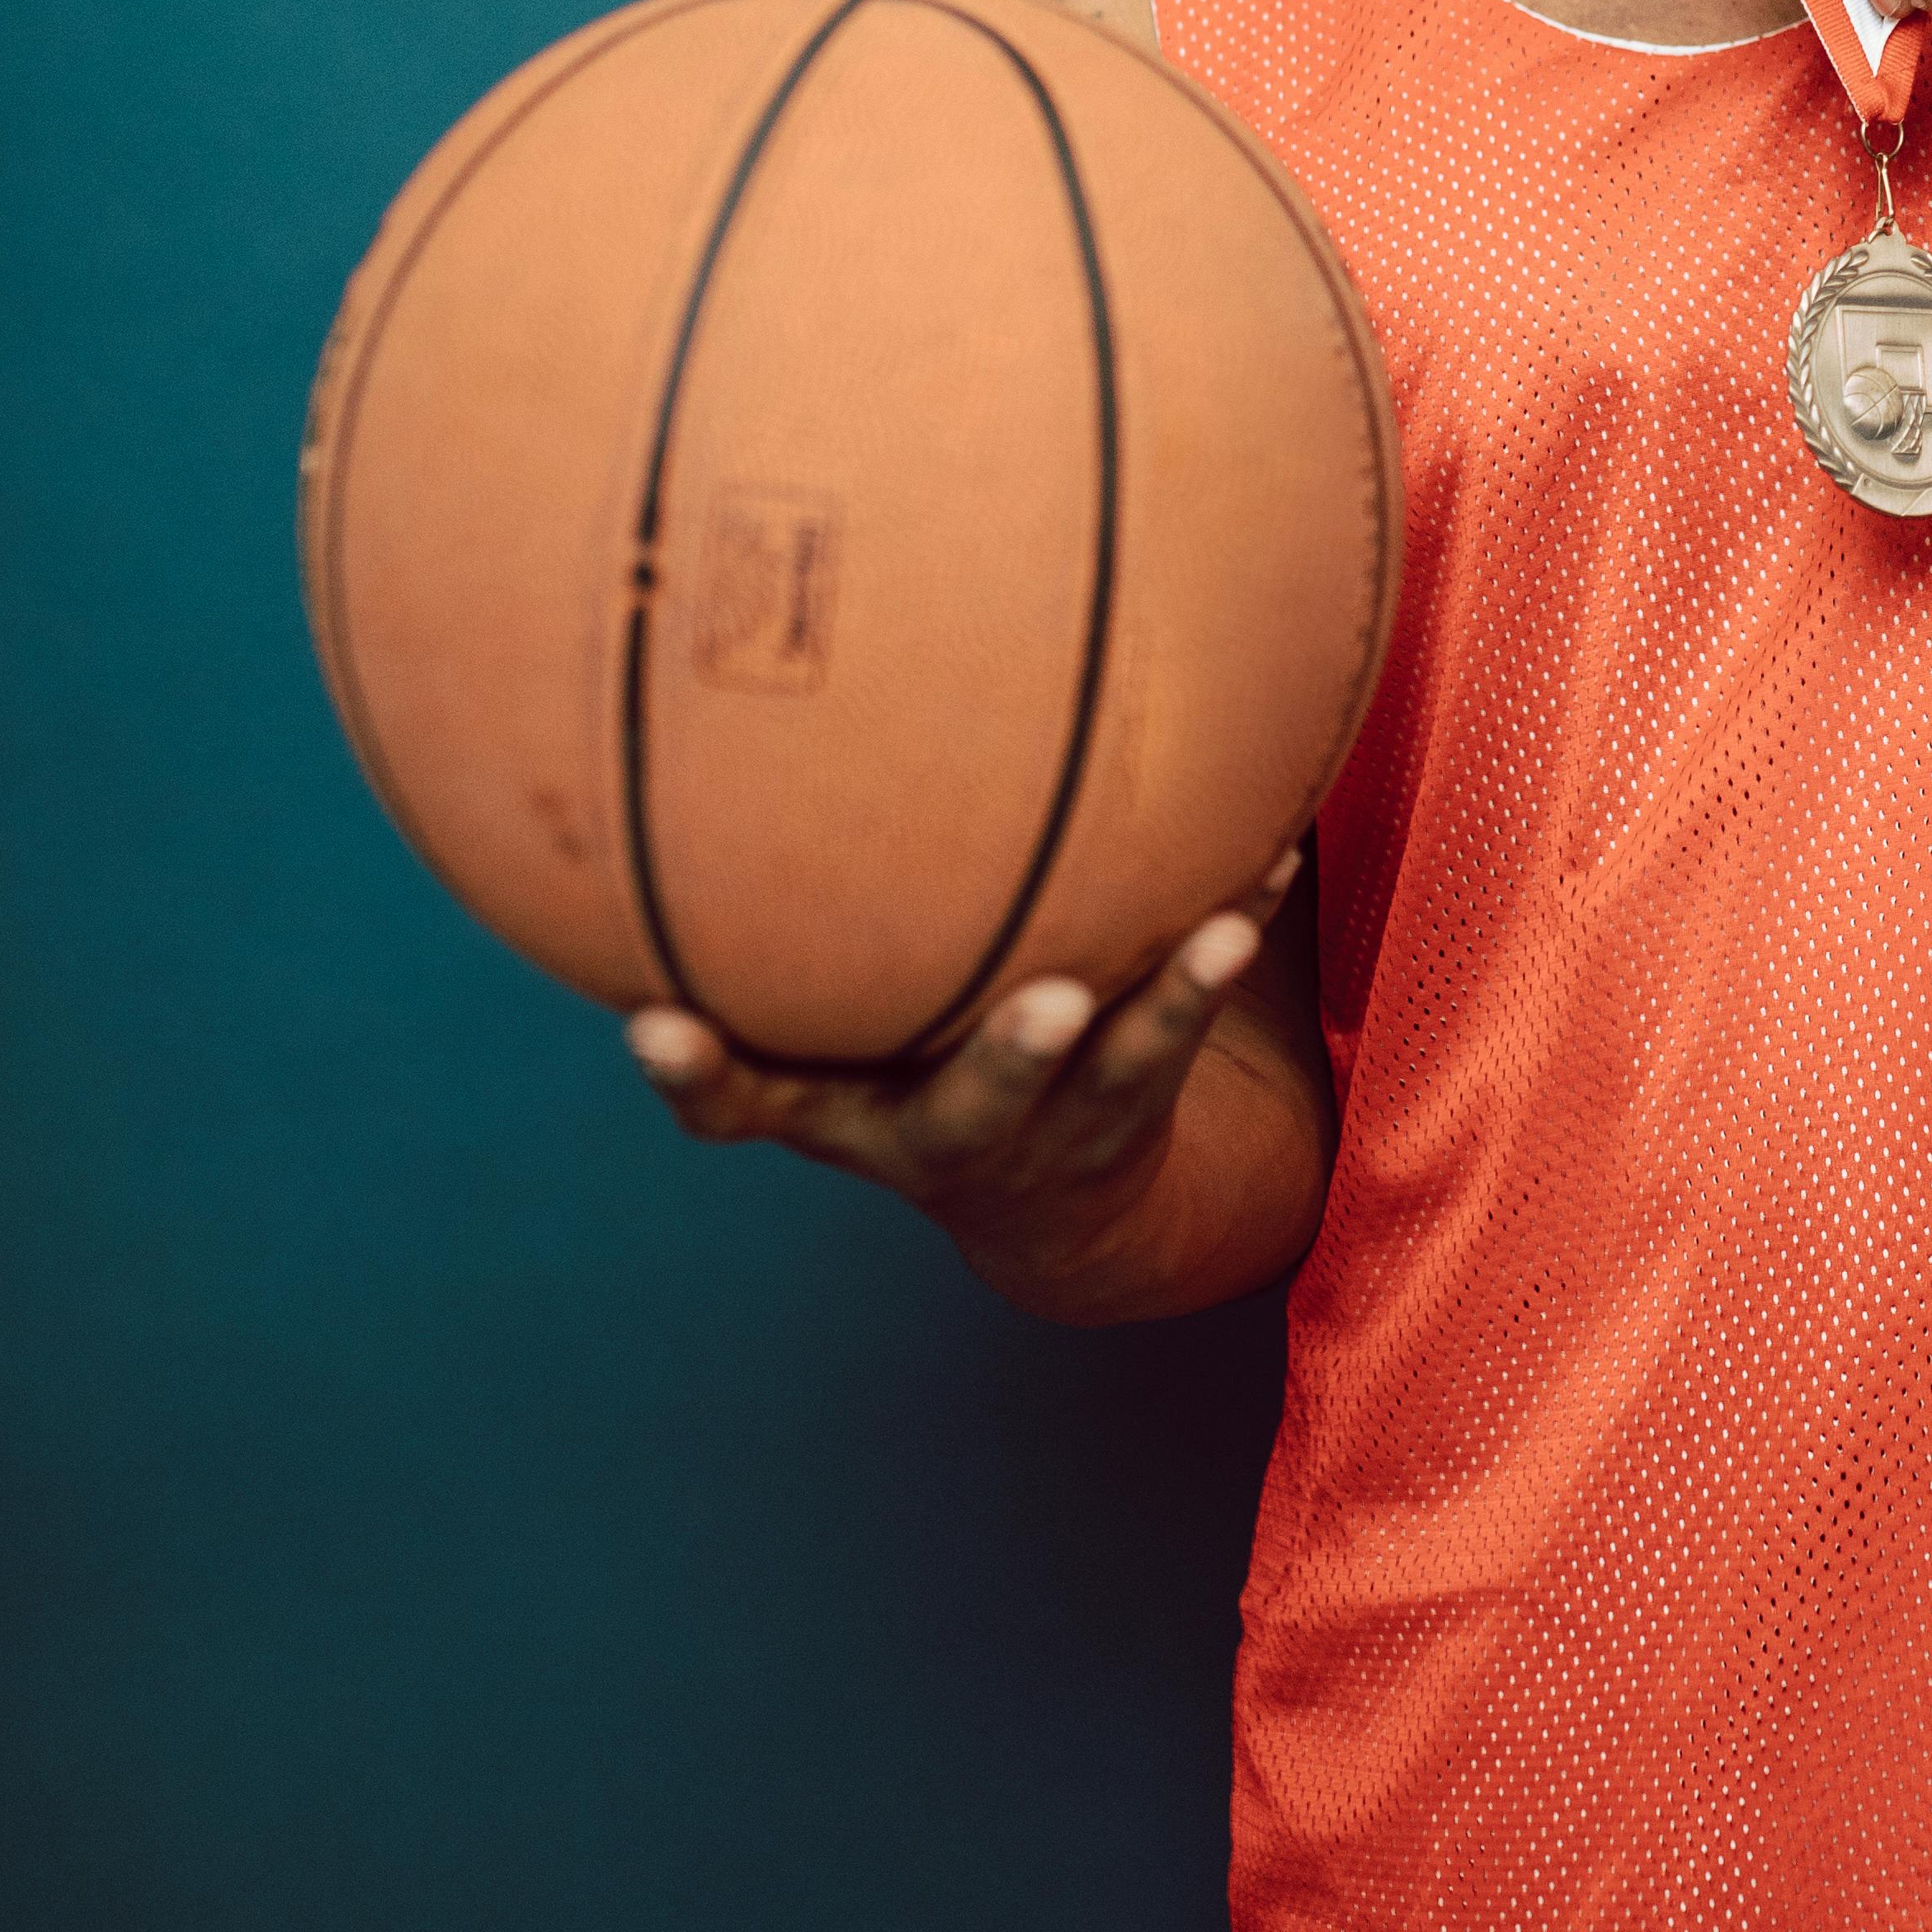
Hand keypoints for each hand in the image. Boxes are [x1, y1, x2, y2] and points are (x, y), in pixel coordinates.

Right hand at [622, 846, 1306, 1254]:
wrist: (1048, 1205)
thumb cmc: (891, 1062)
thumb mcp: (813, 1029)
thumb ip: (763, 922)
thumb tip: (681, 725)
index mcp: (834, 1110)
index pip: (738, 1102)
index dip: (696, 1072)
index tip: (658, 1027)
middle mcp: (943, 1132)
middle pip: (974, 1108)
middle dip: (1008, 1060)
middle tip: (1050, 1007)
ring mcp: (1052, 1127)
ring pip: (1122, 1072)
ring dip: (1172, 1004)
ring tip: (1223, 935)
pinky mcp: (1136, 1102)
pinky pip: (1196, 1019)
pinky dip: (1234, 935)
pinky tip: (1274, 859)